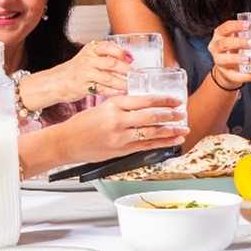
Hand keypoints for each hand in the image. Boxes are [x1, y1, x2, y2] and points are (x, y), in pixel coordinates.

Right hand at [27, 40, 131, 108]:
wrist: (56, 81)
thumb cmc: (76, 70)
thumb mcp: (89, 58)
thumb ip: (105, 57)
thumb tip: (129, 60)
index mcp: (90, 50)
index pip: (108, 47)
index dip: (121, 52)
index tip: (131, 58)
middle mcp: (87, 60)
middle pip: (111, 63)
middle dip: (126, 70)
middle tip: (136, 75)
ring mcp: (85, 73)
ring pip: (108, 78)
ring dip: (122, 83)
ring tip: (131, 86)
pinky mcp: (83, 86)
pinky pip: (102, 89)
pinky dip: (113, 92)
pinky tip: (121, 94)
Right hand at [52, 92, 185, 164]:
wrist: (66, 142)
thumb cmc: (82, 124)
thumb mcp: (102, 107)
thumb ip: (122, 106)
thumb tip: (144, 103)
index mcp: (114, 105)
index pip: (145, 100)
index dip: (164, 100)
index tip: (175, 99)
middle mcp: (118, 120)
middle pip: (152, 116)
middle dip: (171, 115)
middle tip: (183, 112)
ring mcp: (120, 137)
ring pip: (152, 133)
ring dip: (171, 131)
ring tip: (183, 128)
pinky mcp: (121, 150)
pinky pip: (146, 146)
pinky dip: (162, 143)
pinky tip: (173, 141)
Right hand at [204, 18, 250, 89]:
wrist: (227, 69)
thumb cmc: (234, 49)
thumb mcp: (239, 39)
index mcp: (220, 35)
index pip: (226, 27)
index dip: (236, 26)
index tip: (249, 25)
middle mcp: (216, 47)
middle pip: (225, 43)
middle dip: (239, 42)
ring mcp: (219, 61)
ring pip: (225, 60)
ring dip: (237, 59)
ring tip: (249, 59)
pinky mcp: (226, 74)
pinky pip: (235, 76)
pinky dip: (247, 76)